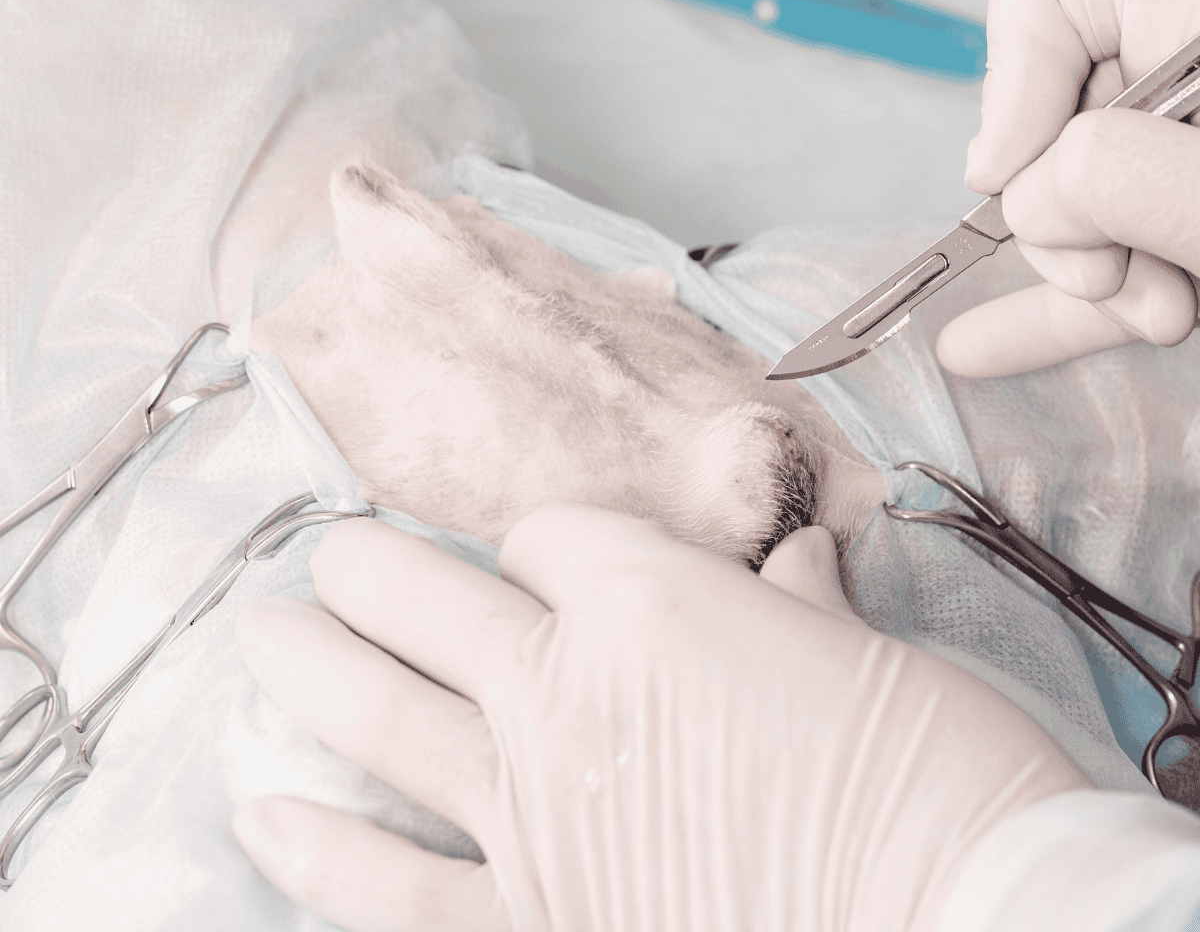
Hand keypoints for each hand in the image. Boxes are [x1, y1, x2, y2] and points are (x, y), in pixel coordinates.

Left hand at [231, 509, 1085, 931]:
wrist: (967, 920)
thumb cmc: (934, 773)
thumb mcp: (866, 652)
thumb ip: (798, 600)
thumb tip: (795, 562)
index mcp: (651, 601)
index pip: (551, 538)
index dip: (543, 541)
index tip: (543, 556)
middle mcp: (571, 692)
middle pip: (436, 602)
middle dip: (374, 571)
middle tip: (328, 554)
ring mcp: (538, 812)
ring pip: (388, 718)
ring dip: (316, 670)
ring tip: (262, 634)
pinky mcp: (539, 920)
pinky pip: (399, 887)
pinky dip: (323, 851)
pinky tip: (260, 815)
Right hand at [936, 0, 1199, 377]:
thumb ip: (1119, 174)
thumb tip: (1019, 192)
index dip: (1010, 70)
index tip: (1025, 164)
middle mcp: (1179, 83)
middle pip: (1038, 108)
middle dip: (1052, 204)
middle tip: (1111, 266)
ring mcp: (1170, 171)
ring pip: (1054, 200)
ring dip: (1071, 270)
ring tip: (1149, 312)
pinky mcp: (1174, 247)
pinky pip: (1084, 276)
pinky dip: (1042, 315)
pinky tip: (978, 350)